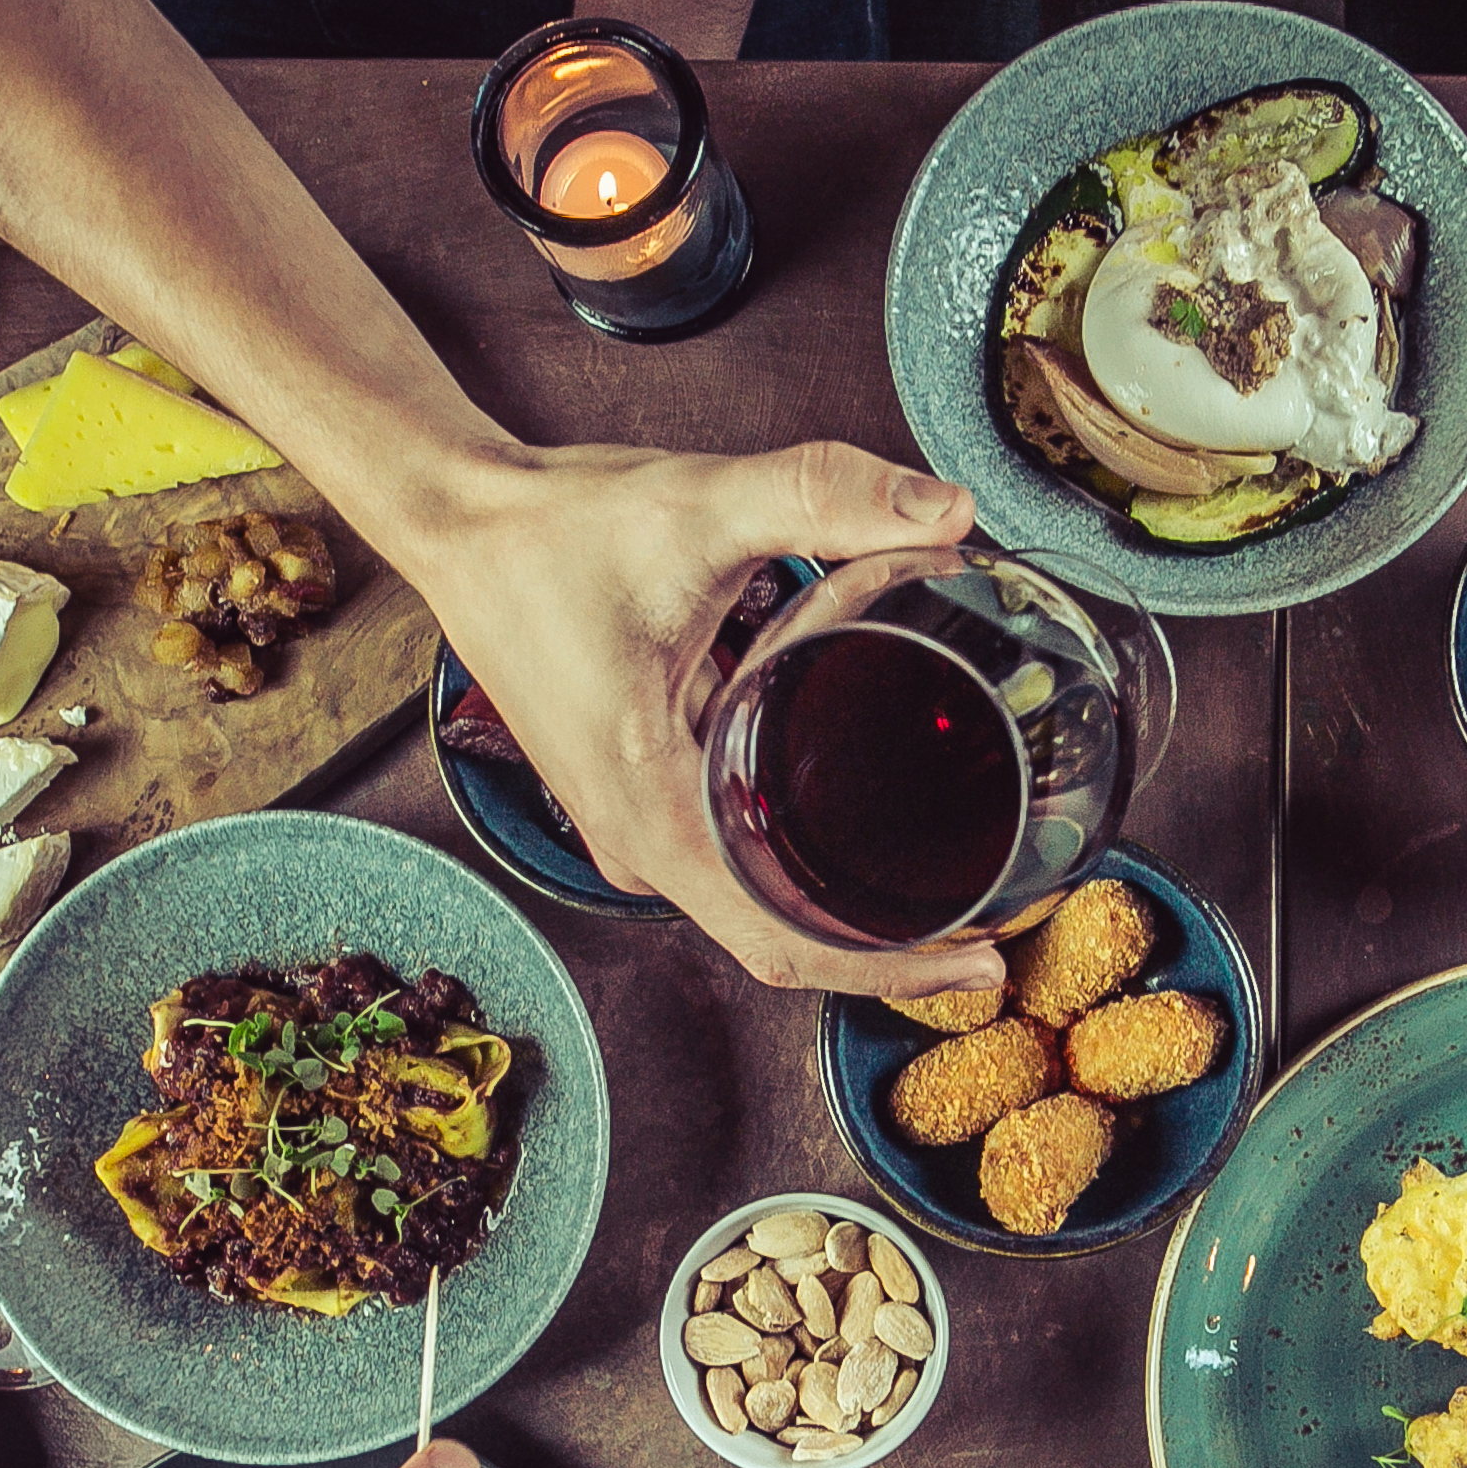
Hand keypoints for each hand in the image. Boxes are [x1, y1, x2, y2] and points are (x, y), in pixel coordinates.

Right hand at [393, 438, 1010, 997]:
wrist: (459, 517)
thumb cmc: (551, 531)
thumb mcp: (697, 507)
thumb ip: (824, 496)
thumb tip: (947, 513)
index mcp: (650, 816)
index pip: (784, 947)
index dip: (892, 971)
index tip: (983, 964)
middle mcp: (639, 842)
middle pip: (788, 937)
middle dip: (898, 938)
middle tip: (1007, 909)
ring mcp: (636, 825)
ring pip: (765, 897)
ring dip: (856, 896)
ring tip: (967, 870)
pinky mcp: (643, 792)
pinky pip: (740, 852)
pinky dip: (810, 847)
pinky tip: (880, 810)